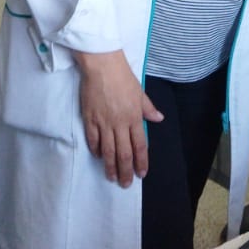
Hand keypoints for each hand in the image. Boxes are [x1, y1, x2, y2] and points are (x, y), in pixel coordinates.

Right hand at [75, 50, 162, 186]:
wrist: (101, 65)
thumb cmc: (122, 76)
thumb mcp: (140, 91)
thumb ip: (148, 108)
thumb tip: (158, 119)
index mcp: (134, 117)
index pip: (140, 145)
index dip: (141, 161)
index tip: (142, 174)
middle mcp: (120, 123)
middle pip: (123, 153)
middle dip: (126, 171)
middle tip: (126, 184)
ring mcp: (103, 122)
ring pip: (107, 150)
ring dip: (110, 166)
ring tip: (112, 177)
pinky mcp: (89, 118)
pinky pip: (93, 139)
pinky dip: (96, 150)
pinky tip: (98, 156)